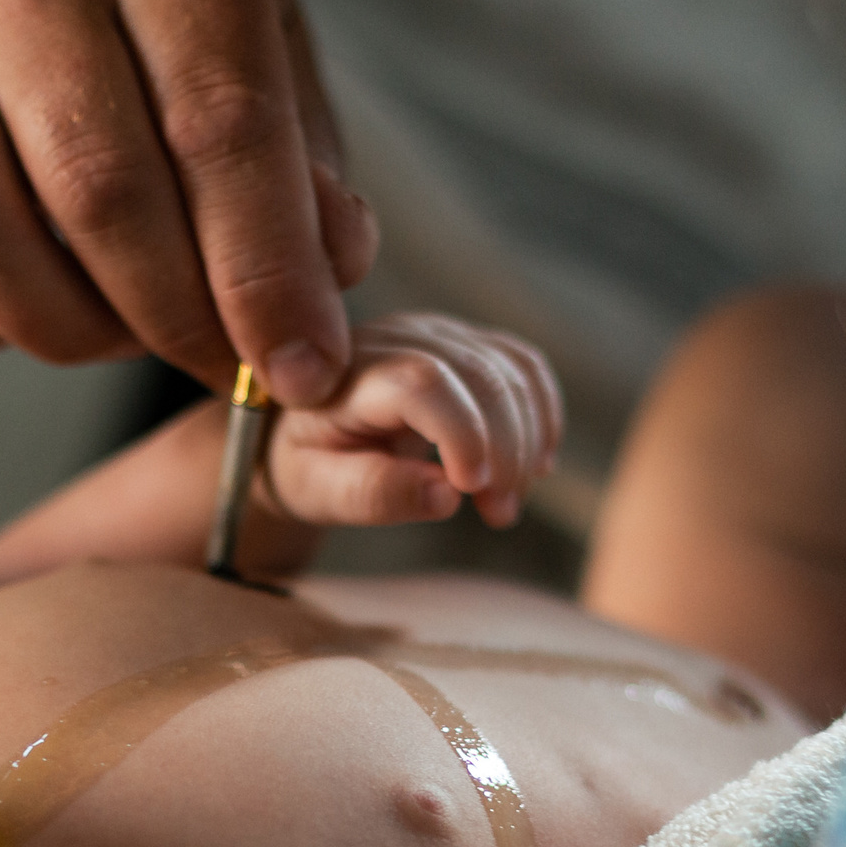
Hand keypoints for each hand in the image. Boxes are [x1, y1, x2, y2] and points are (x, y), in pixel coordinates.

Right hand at [0, 0, 377, 402]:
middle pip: (101, 198)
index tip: (301, 371)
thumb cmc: (163, 37)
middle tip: (214, 357)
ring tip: (116, 322)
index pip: (220, 128)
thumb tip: (324, 277)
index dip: (267, 276)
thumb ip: (304, 171)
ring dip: (67, 334)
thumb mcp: (265, 62)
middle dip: (175, 319)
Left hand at [264, 314, 561, 531]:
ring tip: (505, 503)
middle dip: (504, 450)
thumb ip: (372, 493)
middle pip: (478, 376)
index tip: (473, 489)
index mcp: (348, 371)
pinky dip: (541, 417)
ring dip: (527, 442)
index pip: (421, 383)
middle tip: (498, 513)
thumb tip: (446, 497)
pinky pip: (526, 367)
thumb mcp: (316, 491)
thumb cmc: (307, 463)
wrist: (304, 427)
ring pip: (511, 371)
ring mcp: (439, 333)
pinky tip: (532, 465)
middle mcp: (399, 337)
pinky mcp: (469, 342)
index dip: (461, 432)